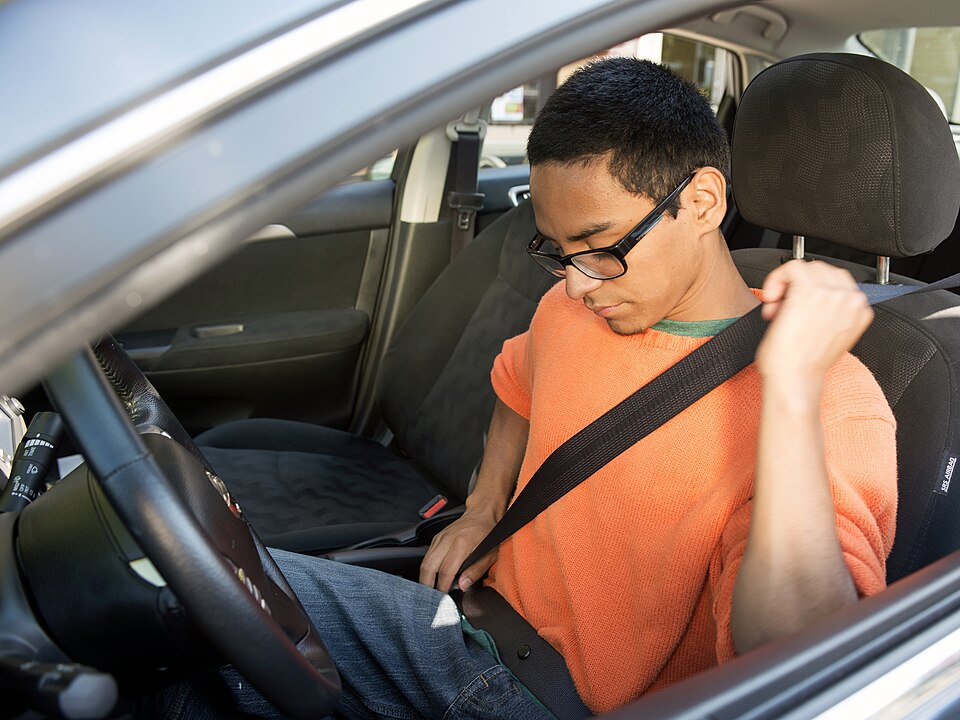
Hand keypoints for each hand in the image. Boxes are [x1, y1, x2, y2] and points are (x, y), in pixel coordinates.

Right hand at [419, 508, 498, 591]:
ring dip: (425, 578)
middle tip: (431, 599)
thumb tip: (462, 585)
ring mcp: (440, 537)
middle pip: (428, 567)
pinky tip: (432, 578)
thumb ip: (476, 570)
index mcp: (461, 544)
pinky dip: (427, 568)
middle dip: (427, 585)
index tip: (443, 599)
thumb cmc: (489, 532)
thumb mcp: (491, 554)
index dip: (442, 587)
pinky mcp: (437, 537)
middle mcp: (447, 540)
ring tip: (430, 591)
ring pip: (425, 561)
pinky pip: (427, 555)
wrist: (483, 513)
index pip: (446, 571)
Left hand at [756, 260, 872, 383]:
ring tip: (778, 309)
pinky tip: (772, 298)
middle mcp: (851, 300)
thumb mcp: (829, 335)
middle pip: (823, 271)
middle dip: (798, 288)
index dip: (812, 292)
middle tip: (783, 310)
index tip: (796, 310)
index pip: (837, 282)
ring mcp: (833, 294)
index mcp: (859, 311)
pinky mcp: (810, 291)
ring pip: (807, 267)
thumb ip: (831, 313)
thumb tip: (811, 296)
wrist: (794, 379)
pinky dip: (777, 278)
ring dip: (787, 285)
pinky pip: (792, 266)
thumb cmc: (803, 364)